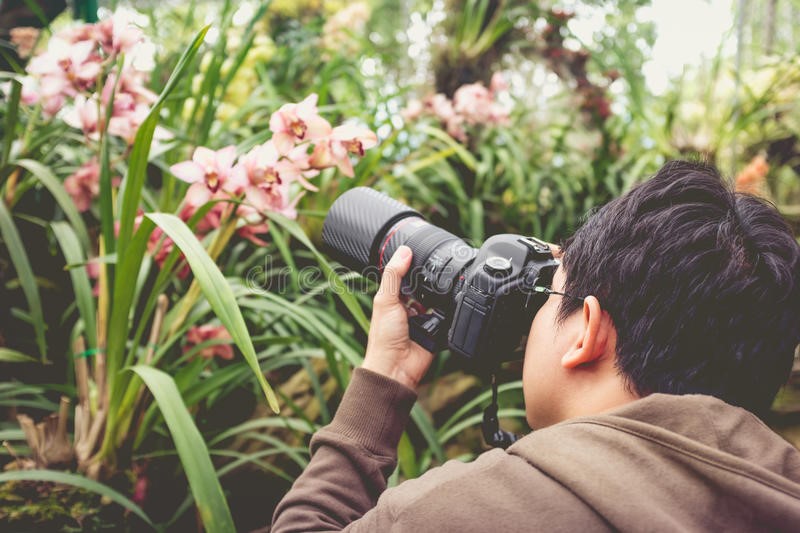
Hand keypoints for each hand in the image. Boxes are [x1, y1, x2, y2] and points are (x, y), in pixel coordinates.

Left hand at [362, 246, 433, 390]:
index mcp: (394, 299)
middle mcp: (409, 308)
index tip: (422, 249)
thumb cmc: (383, 338)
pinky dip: (447, 314)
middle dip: (429, 283)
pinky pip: (447, 318)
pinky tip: (446, 310)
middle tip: (436, 271)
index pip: (406, 276)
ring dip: (438, 299)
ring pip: (437, 301)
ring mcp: (423, 320)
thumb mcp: (385, 300)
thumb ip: (394, 275)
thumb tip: (404, 251)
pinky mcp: (436, 332)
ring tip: (438, 296)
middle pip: (424, 287)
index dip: (412, 265)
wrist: (396, 367)